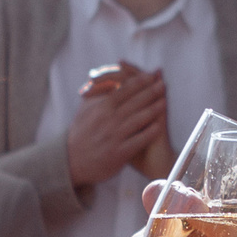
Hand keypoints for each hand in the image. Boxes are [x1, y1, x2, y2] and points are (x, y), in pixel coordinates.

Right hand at [67, 63, 168, 186]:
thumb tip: (110, 77)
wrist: (72, 161)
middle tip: (162, 84)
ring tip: (164, 102)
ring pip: (137, 120)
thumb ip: (98, 93)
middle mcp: (107, 121)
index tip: (151, 76)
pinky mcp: (119, 153)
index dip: (139, 82)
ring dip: (153, 110)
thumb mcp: (85, 109)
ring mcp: (114, 137)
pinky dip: (149, 133)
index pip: (123, 91)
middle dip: (150, 92)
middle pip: (133, 103)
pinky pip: (138, 141)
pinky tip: (159, 126)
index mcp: (100, 108)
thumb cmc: (81, 133)